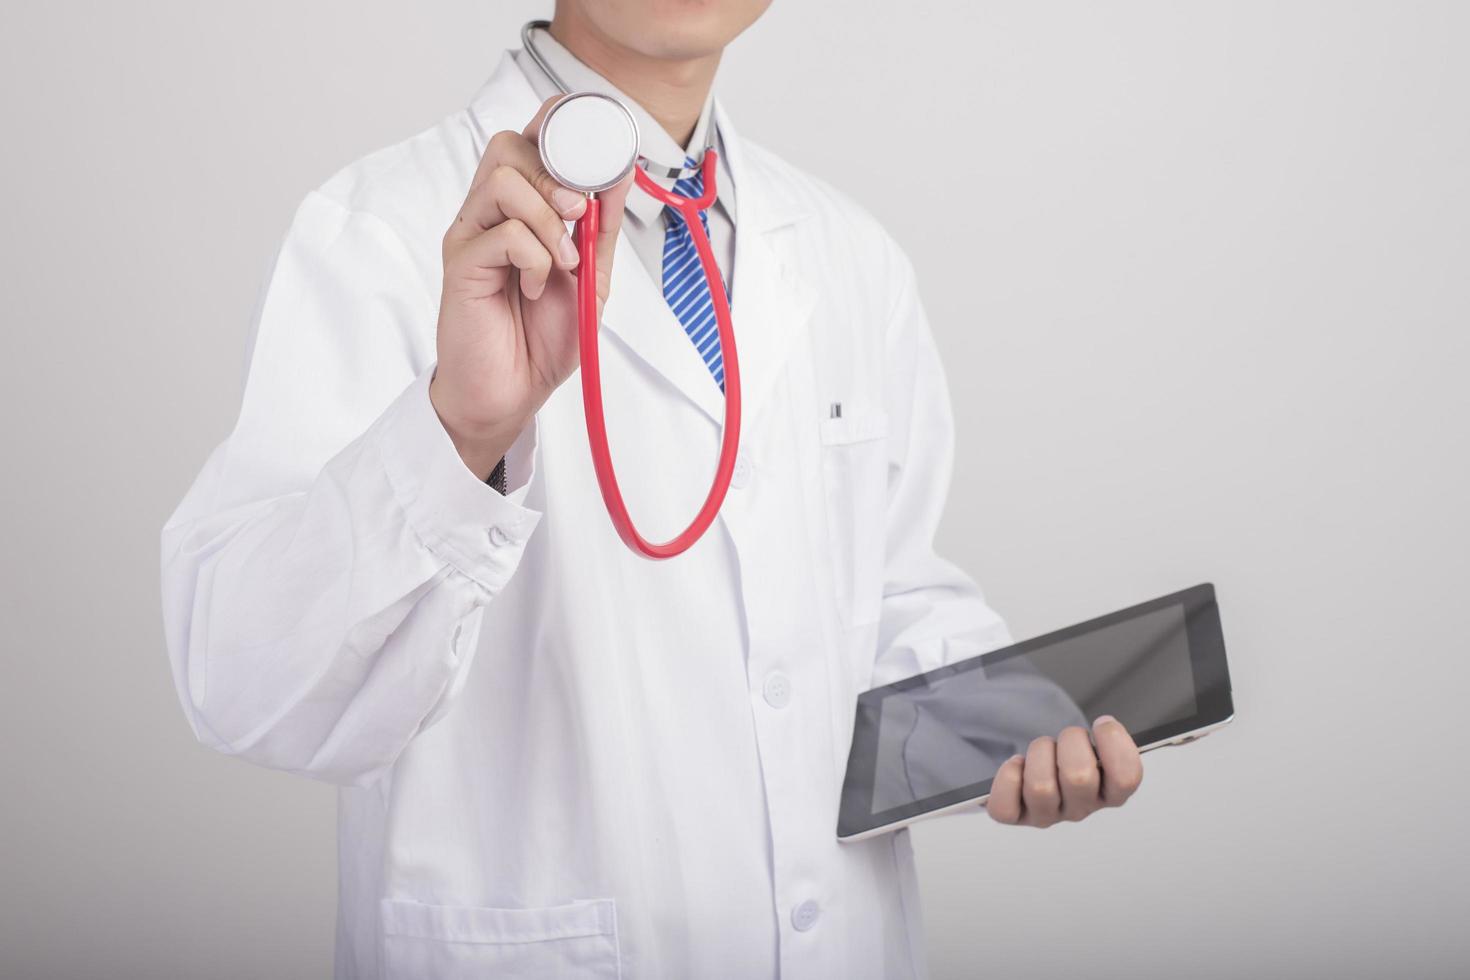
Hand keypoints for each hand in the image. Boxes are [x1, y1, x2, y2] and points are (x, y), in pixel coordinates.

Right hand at [429, 96, 634, 479]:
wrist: (512, 393)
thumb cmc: (541, 338)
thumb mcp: (590, 277)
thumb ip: (600, 227)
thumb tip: (619, 173)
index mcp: (522, 207)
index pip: (532, 137)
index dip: (562, 129)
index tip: (599, 157)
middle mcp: (491, 212)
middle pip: (510, 144)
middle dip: (557, 172)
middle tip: (579, 214)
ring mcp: (472, 234)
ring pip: (504, 179)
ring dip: (548, 219)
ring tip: (562, 262)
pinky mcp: (461, 263)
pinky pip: (502, 233)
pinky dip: (533, 257)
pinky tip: (535, 286)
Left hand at [984, 716, 1143, 827]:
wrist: (1037, 770)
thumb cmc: (1070, 757)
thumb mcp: (1097, 746)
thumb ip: (1108, 739)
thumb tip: (1106, 727)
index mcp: (1109, 793)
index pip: (1127, 778)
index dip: (1115, 743)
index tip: (1102, 725)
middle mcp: (1080, 809)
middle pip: (1079, 776)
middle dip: (1070, 741)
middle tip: (1067, 739)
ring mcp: (1047, 816)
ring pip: (1041, 787)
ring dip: (1039, 754)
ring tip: (1042, 751)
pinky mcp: (1017, 816)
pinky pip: (1005, 806)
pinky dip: (1007, 777)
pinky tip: (1017, 766)